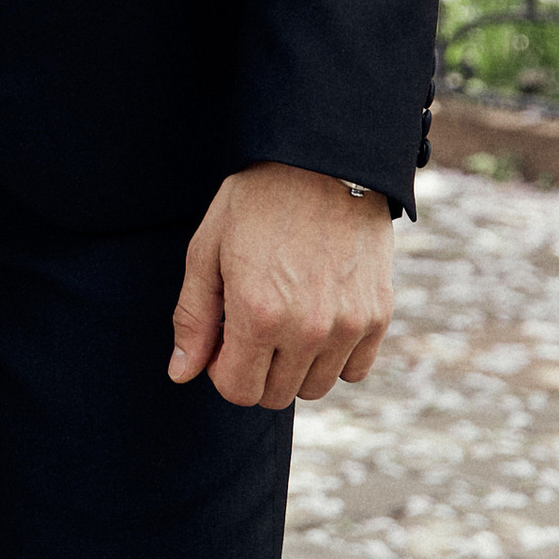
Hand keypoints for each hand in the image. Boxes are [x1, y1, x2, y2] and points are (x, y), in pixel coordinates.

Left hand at [169, 164, 393, 409]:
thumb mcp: (207, 250)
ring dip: (294, 367)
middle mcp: (307, 329)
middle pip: (275, 395)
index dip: (221, 370)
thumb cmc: (257, 201)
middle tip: (251, 326)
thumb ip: (193, 318)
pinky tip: (319, 320)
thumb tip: (181, 373)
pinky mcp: (377, 316)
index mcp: (257, 314)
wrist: (324, 163)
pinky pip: (355, 370)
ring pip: (316, 387)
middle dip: (255, 370)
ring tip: (285, 320)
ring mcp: (347, 325)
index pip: (238, 390)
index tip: (223, 340)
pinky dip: (335, 358)